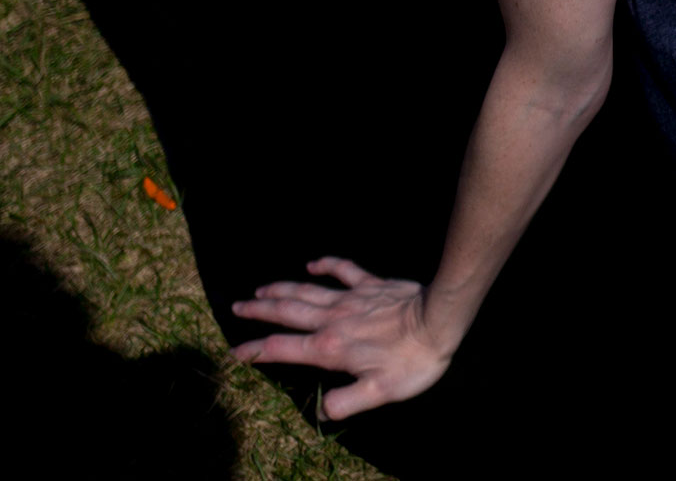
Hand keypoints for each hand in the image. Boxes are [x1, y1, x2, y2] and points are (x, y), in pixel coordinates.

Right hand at [231, 257, 454, 419]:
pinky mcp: (372, 284)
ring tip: (260, 289)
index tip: (235, 352)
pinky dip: (327, 264)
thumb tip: (321, 410)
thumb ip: (345, 403)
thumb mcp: (378, 392)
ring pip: (307, 290)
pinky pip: (344, 270)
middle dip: (259, 310)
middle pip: (287, 312)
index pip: (281, 349)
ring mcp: (352, 298)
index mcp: (329, 348)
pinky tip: (313, 264)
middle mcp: (333, 319)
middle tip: (236, 306)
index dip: (254, 352)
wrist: (441, 319)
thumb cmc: (412, 360)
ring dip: (281, 289)